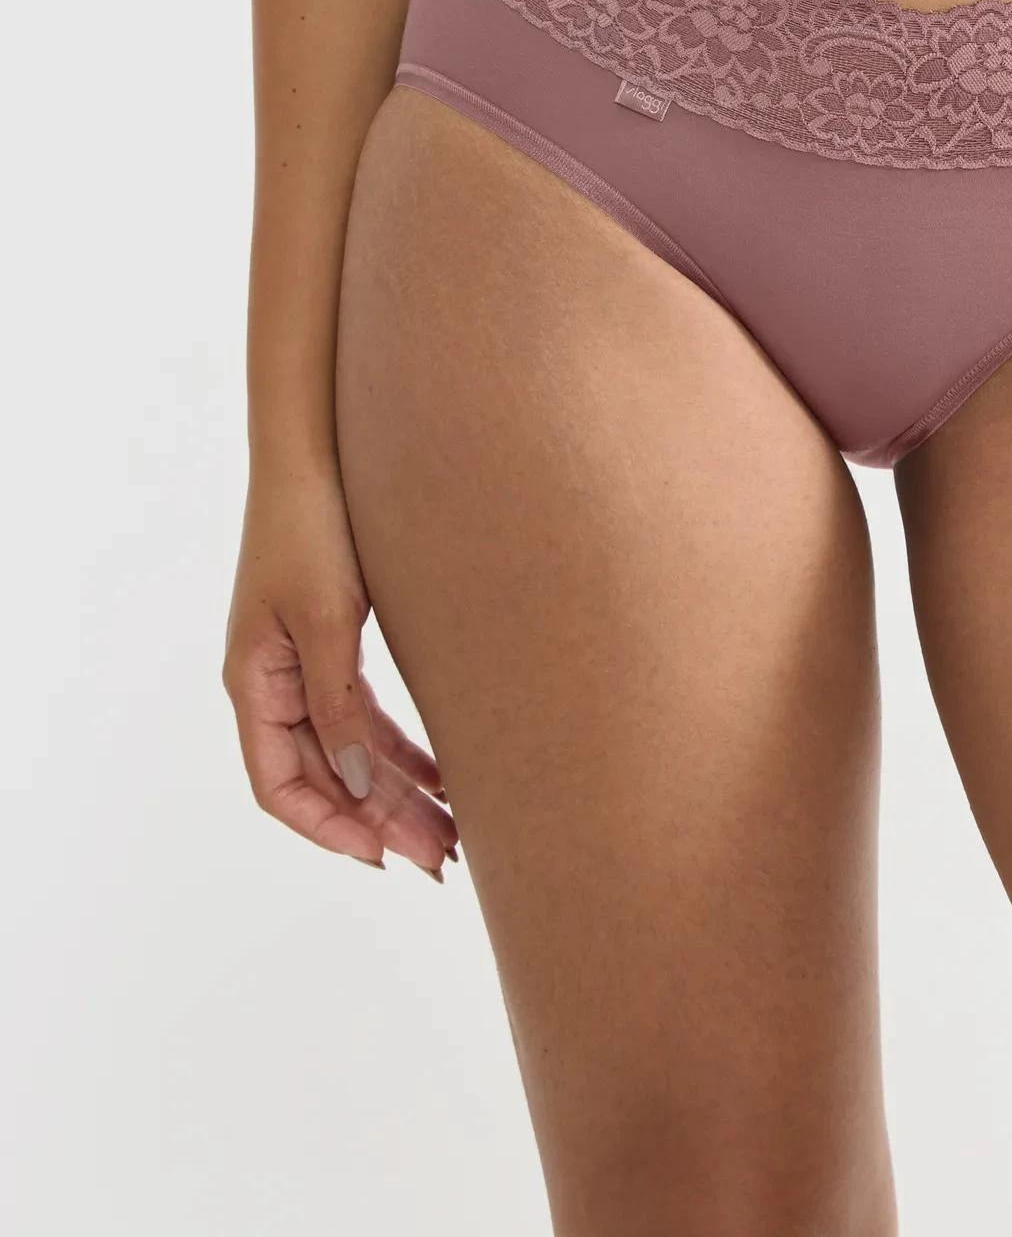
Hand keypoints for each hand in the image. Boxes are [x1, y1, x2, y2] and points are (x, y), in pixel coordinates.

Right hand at [223, 468, 456, 878]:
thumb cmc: (312, 529)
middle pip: (325, 778)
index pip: (279, 786)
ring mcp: (304, 667)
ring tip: (454, 832)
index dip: (327, 829)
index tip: (381, 858)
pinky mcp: (335, 645)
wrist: (318, 456)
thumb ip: (337, 704)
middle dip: (380, 823)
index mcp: (253, 686)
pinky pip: (367, 717)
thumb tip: (357, 785)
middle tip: (441, 859)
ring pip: (352, 753)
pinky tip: (447, 775)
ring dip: (398, 793)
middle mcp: (274, 686)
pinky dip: (404, 749)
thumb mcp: (327, 619)